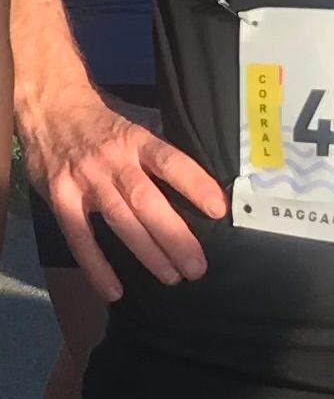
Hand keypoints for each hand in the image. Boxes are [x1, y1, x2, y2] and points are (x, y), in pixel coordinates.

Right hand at [23, 88, 227, 301]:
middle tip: (197, 266)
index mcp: (135, 139)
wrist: (49, 109)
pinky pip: (80, 238)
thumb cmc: (101, 120)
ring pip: (120, 220)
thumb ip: (158, 146)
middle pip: (147, 200)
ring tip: (171, 276)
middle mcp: (113, 160)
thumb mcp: (133, 120)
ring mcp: (86, 181)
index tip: (218, 209)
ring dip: (147, 252)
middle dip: (174, 235)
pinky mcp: (61, 199)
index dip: (194, 184)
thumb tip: (199, 167)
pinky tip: (115, 290)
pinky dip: (96, 266)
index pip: (169, 161)